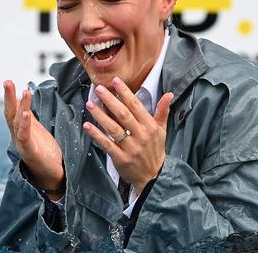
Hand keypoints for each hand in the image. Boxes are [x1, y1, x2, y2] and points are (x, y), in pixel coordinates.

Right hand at [3, 80, 64, 197]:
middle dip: (8, 98)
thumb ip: (29, 117)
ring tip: (24, 92)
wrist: (51, 175)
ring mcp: (22, 144)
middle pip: (10, 114)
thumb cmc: (44, 152)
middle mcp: (17, 135)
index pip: (13, 110)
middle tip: (7, 81)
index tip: (8, 82)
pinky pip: (25, 137)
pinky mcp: (30, 152)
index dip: (10, 96)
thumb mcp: (37, 130)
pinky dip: (25, 125)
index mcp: (20, 129)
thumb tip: (24, 99)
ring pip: (17, 123)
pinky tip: (26, 114)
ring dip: (21, 107)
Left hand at [82, 77, 172, 194]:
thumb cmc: (156, 150)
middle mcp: (141, 135)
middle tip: (98, 89)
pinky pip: (107, 144)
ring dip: (100, 115)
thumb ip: (163, 111)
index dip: (125, 93)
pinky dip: (97, 135)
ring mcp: (131, 147)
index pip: (136, 106)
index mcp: (150, 126)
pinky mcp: (121, 158)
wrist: (154, 176)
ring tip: (90, 104)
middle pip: (123, 115)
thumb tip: (169, 94)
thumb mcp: (162, 130)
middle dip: (110, 100)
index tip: (116, 81)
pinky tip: (88, 126)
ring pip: (113, 128)